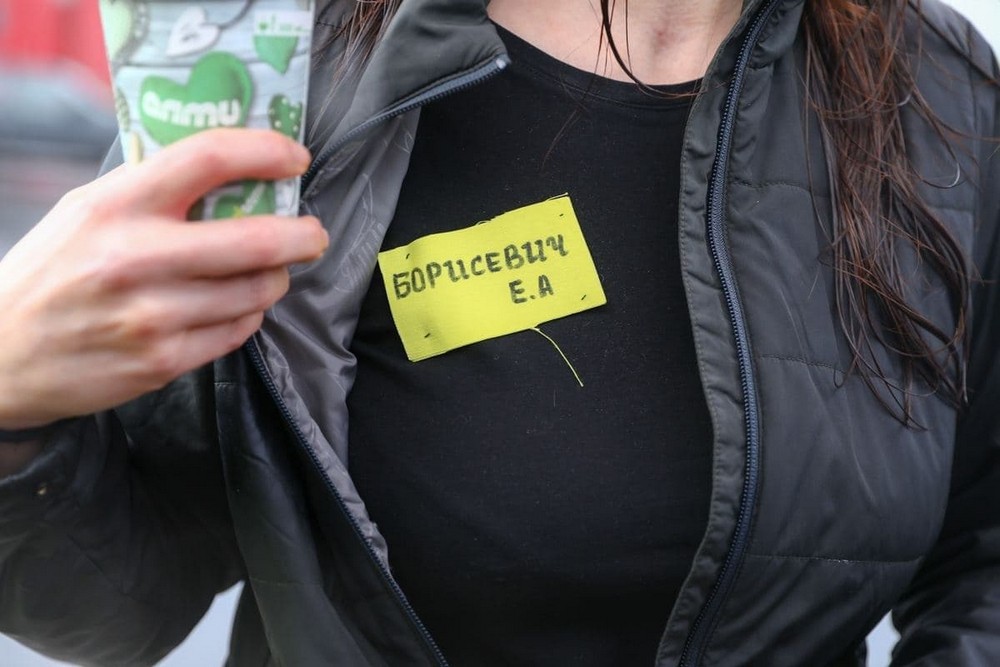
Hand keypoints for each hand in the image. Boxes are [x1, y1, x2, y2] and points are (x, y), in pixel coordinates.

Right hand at [0, 129, 327, 429]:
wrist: (2, 356)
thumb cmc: (52, 273)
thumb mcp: (86, 212)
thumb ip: (151, 191)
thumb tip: (234, 171)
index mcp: (114, 205)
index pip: (207, 158)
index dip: (265, 151)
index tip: (295, 156)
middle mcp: (136, 258)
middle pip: (256, 239)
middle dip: (303, 235)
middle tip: (313, 233)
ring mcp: (153, 316)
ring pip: (257, 290)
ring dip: (275, 278)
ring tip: (267, 272)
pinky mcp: (164, 360)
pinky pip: (239, 330)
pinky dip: (249, 313)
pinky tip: (235, 305)